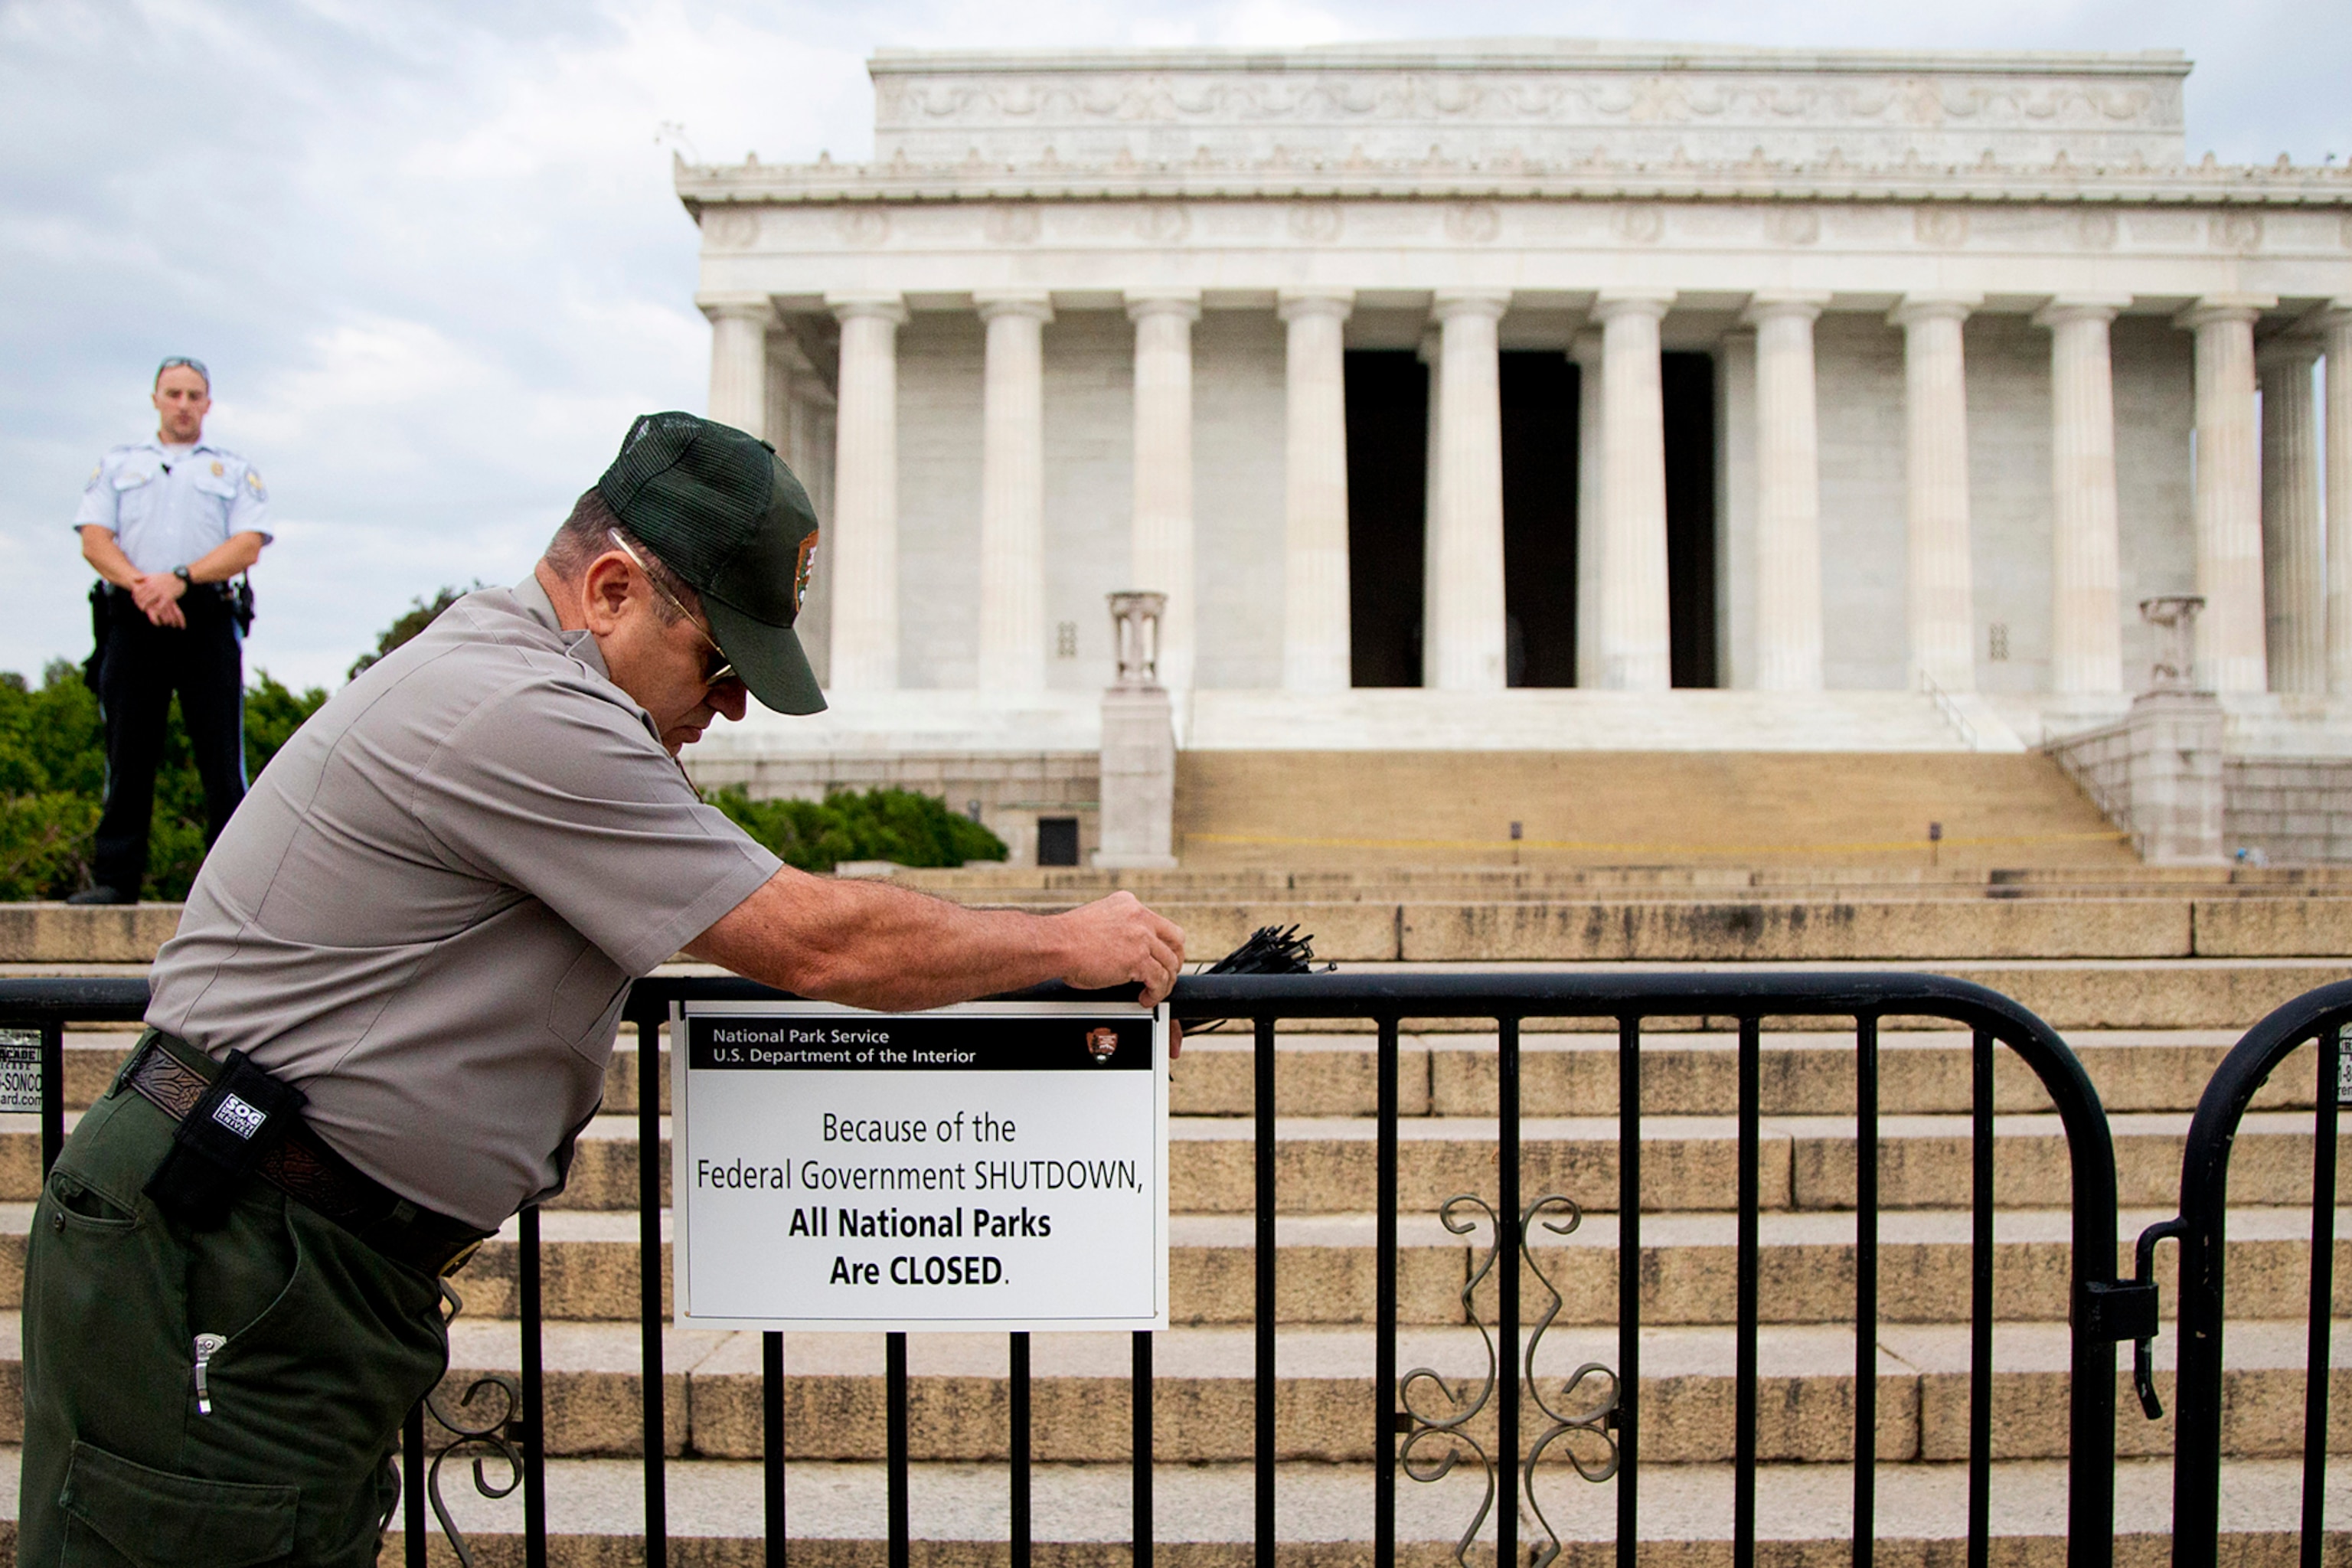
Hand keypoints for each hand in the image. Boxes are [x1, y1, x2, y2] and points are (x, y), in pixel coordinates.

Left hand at [130, 572, 186, 627]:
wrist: (180, 577)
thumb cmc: (166, 577)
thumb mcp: (153, 575)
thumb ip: (142, 577)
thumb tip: (132, 579)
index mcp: (149, 582)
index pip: (138, 591)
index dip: (135, 596)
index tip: (134, 601)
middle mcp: (153, 587)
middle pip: (141, 597)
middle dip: (138, 603)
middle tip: (139, 607)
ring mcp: (160, 592)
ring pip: (148, 601)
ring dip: (144, 607)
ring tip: (143, 610)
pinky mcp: (167, 597)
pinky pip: (159, 606)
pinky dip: (155, 610)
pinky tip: (154, 612)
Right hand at [1051, 891, 1185, 1006]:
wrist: (1055, 944)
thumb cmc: (1066, 939)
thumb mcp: (1098, 920)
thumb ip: (1117, 928)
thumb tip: (1124, 949)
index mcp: (1128, 904)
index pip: (1160, 923)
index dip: (1164, 943)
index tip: (1161, 956)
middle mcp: (1139, 916)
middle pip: (1176, 939)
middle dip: (1175, 960)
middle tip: (1168, 974)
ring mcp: (1141, 937)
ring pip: (1169, 963)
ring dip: (1165, 982)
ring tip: (1153, 992)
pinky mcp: (1138, 958)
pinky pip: (1159, 980)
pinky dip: (1156, 993)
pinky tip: (1145, 998)